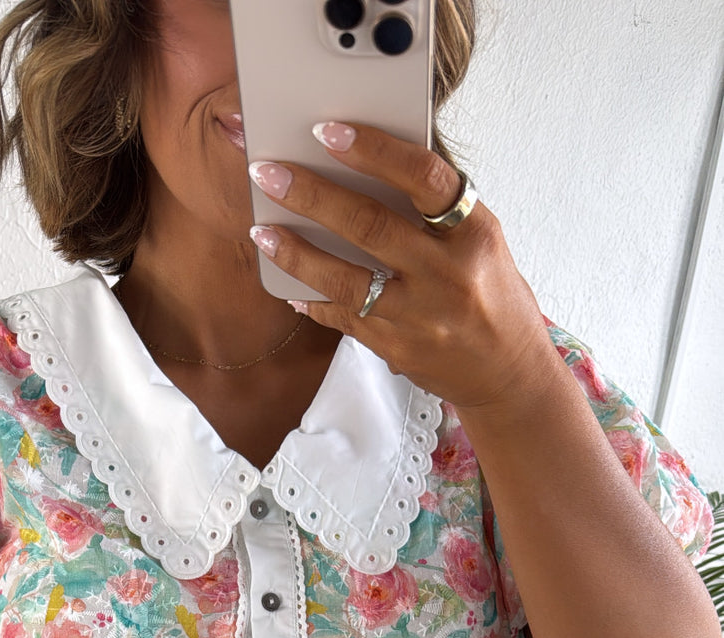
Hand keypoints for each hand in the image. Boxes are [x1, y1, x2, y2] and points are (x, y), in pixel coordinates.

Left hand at [247, 123, 561, 414]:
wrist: (508, 372)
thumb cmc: (491, 294)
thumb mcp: (480, 240)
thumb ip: (434, 211)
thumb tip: (366, 171)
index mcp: (474, 232)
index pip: (422, 178)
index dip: (373, 150)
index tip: (328, 131)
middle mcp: (447, 274)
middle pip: (369, 226)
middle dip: (312, 196)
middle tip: (269, 173)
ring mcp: (420, 317)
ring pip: (346, 280)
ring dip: (297, 254)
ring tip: (263, 231)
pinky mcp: (397, 348)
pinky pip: (344, 318)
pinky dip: (314, 300)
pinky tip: (289, 286)